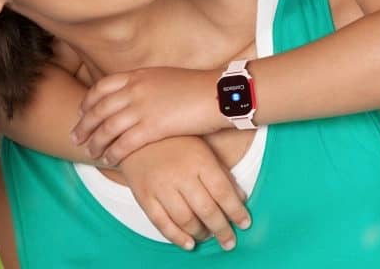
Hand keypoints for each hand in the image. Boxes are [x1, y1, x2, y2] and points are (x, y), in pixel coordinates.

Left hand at [71, 66, 224, 164]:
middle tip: (75, 137)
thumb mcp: (163, 77)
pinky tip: (109, 160)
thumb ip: (145, 84)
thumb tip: (134, 94)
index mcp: (137, 75)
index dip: (88, 101)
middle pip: (99, 109)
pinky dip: (113, 152)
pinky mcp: (153, 127)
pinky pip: (125, 143)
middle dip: (84, 124)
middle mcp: (135, 89)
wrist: (218, 94)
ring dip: (95, 142)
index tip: (81, 112)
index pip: (102, 87)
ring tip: (89, 152)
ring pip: (108, 128)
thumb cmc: (196, 88)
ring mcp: (143, 108)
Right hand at [118, 136, 250, 250]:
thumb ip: (222, 173)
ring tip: (208, 236)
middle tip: (229, 241)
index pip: (222, 191)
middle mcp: (180, 173)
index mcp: (198, 159)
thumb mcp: (202, 149)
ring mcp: (160, 185)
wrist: (134, 136)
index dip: (236, 211)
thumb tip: (240, 198)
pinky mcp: (144, 195)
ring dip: (201, 233)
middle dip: (222, 229)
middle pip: (206, 209)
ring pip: (185, 219)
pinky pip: (162, 223)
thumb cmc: (174, 142)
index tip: (245, 223)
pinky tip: (189, 243)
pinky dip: (177, 237)